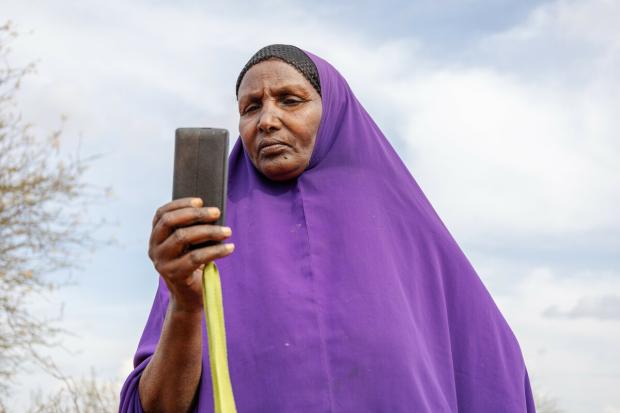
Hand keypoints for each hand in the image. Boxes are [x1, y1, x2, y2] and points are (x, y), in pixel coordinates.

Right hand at [148, 197, 233, 313]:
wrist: (189, 297)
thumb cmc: (192, 266)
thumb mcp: (188, 245)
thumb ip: (191, 229)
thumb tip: (212, 211)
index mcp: (155, 238)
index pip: (161, 214)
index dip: (180, 204)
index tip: (200, 201)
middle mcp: (154, 249)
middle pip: (171, 222)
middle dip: (196, 214)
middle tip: (217, 212)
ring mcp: (162, 262)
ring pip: (183, 237)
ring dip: (209, 231)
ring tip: (228, 231)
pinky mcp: (175, 274)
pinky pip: (196, 257)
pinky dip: (216, 250)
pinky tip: (230, 248)